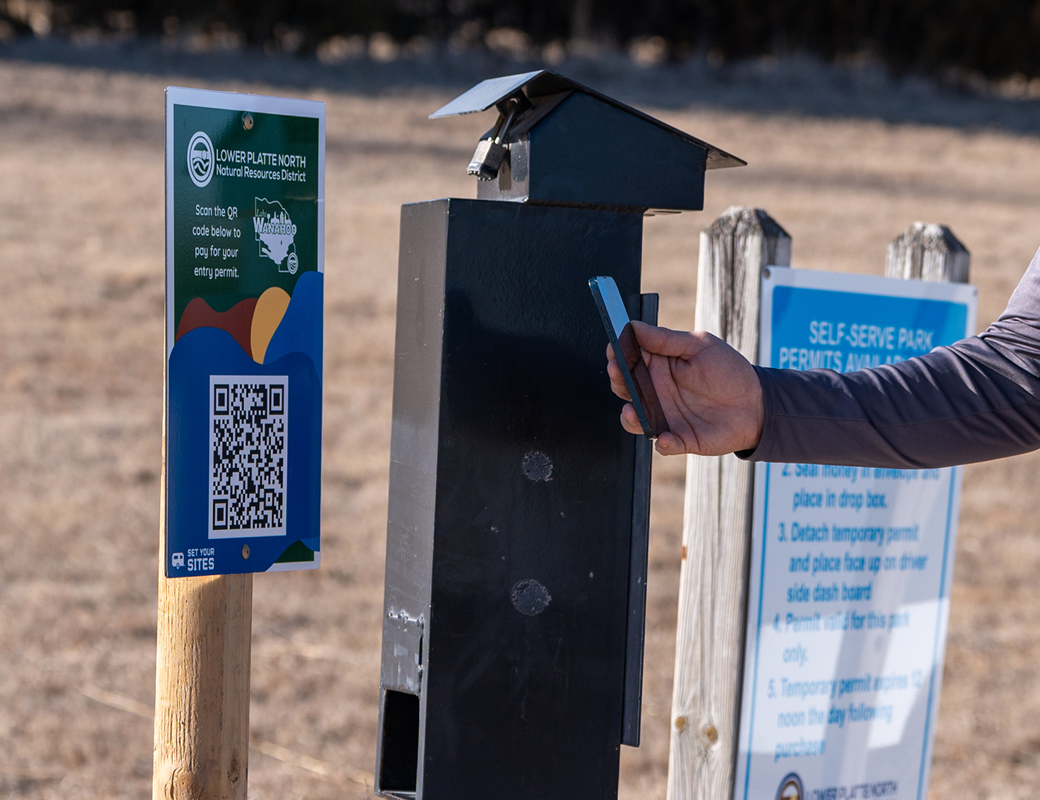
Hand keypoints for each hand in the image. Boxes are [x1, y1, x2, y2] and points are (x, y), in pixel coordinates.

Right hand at [606, 321, 764, 456]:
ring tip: (632, 411)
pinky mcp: (679, 439)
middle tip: (618, 371)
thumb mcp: (700, 345)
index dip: (618, 354)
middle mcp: (656, 393)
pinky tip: (665, 437)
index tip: (613, 349)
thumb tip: (634, 326)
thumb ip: (666, 338)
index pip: (630, 360)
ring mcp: (665, 416)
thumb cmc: (729, 371)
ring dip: (630, 418)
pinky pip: (664, 445)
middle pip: (626, 388)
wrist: (756, 404)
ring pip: (636, 420)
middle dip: (617, 380)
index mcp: (659, 367)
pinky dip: (663, 444)